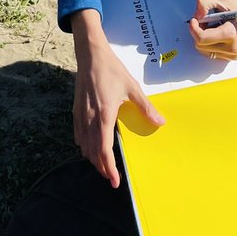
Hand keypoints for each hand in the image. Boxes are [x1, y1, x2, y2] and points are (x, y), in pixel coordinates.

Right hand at [72, 10, 164, 187]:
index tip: (114, 180)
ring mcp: (80, 114)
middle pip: (92, 152)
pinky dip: (84, 145)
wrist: (91, 55)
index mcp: (104, 115)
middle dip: (101, 167)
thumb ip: (146, 107)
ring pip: (83, 145)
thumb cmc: (112, 70)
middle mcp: (90, 118)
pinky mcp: (76, 110)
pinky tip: (90, 145)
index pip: (104, 150)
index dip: (108, 167)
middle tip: (111, 176)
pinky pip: (78, 134)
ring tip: (103, 164)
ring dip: (92, 157)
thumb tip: (160, 123)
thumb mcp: (132, 88)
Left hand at [188, 0, 236, 61]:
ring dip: (203, 38)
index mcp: (230, 34)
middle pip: (200, 45)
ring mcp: (232, 54)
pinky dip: (210, 43)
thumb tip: (196, 16)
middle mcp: (232, 48)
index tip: (194, 19)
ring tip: (213, 26)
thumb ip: (204, 3)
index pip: (201, 39)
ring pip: (204, 50)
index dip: (194, 28)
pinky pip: (212, 52)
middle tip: (205, 20)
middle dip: (198, 32)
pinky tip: (218, 33)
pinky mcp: (232, 57)